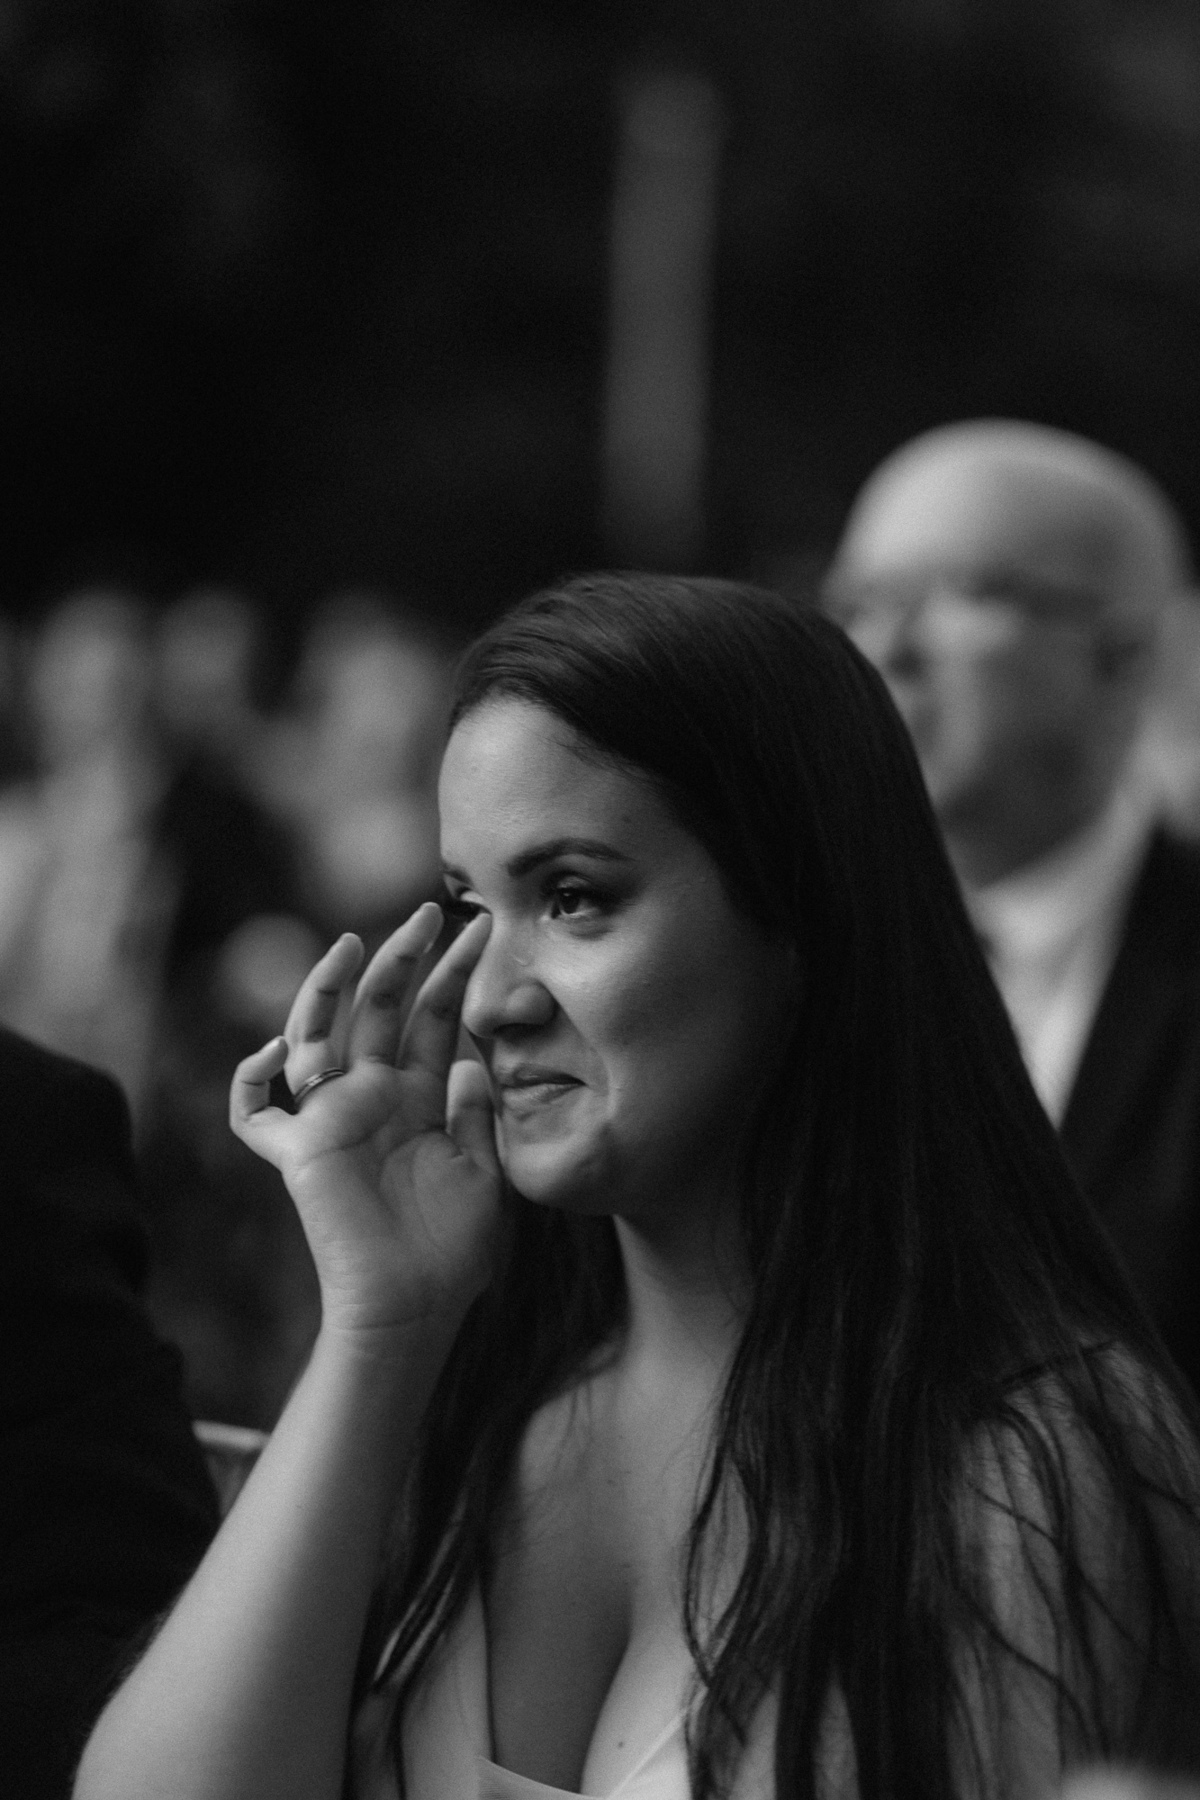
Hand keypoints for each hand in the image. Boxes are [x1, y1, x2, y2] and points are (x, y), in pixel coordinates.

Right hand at [230, 902, 500, 1342]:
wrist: (414, 1309)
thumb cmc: (452, 1250)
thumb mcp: (484, 1173)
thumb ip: (475, 1114)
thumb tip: (470, 1060)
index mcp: (421, 1097)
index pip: (435, 1019)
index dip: (455, 974)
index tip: (483, 929)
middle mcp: (373, 1097)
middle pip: (381, 1010)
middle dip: (404, 957)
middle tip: (432, 910)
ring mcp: (332, 1119)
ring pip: (317, 1034)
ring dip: (330, 986)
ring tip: (356, 942)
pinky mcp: (298, 1152)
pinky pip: (255, 1114)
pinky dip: (252, 1081)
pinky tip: (278, 1053)